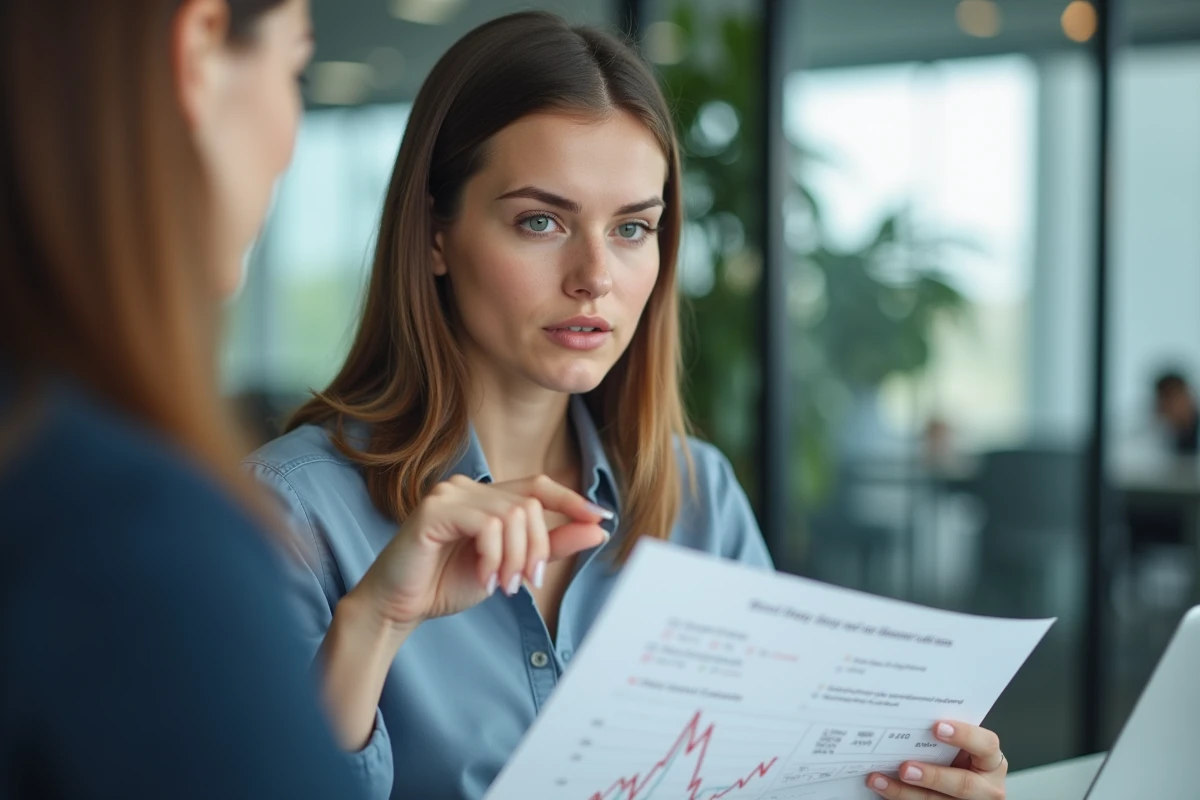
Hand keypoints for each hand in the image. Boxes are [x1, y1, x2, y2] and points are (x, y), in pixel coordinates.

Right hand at [353, 474, 610, 629]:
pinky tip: (483, 580)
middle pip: (529, 506)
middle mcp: (468, 487)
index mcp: (486, 497)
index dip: (572, 499)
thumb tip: (597, 528)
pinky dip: (493, 558)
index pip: (537, 485)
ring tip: (502, 586)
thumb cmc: (446, 584)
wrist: (399, 606)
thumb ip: (550, 546)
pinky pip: (486, 525)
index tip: (601, 517)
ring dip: (515, 559)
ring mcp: (449, 494)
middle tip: (525, 583)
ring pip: (512, 516)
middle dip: (537, 550)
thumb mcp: (509, 566)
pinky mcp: (434, 510)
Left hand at [867, 721, 1006, 799]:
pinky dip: (900, 799)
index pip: (987, 745)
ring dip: (905, 793)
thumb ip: (945, 738)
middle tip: (904, 767)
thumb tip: (909, 715)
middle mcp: (987, 788)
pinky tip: (882, 789)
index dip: (964, 735)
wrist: (962, 791)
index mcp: (991, 762)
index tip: (937, 727)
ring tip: (880, 780)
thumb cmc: (958, 761)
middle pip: (964, 784)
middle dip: (932, 776)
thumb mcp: (961, 749)